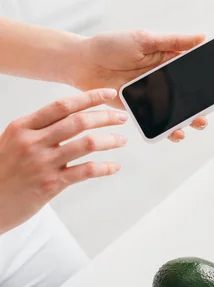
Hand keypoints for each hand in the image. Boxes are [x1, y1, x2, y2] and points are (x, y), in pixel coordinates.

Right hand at [0, 88, 126, 234]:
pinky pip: (86, 171)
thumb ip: (39, 130)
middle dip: (105, 117)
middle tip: (121, 118)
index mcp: (23, 127)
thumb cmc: (3, 172)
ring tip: (121, 140)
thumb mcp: (14, 142)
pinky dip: (105, 167)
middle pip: (78, 122)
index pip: (62, 106)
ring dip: (110, 140)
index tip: (108, 94)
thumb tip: (70, 118)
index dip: (89, 98)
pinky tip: (115, 166)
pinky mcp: (51, 184)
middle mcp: (33, 142)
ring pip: (86, 144)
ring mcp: (43, 163)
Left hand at [74, 30, 213, 141]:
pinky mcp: (144, 111)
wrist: (82, 64)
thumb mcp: (144, 38)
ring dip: (194, 119)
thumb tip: (202, 38)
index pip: (199, 71)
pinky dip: (171, 130)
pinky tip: (178, 133)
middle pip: (196, 95)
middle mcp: (167, 80)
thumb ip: (174, 41)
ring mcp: (157, 97)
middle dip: (213, 104)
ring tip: (200, 121)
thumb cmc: (111, 46)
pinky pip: (162, 123)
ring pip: (182, 112)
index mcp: (171, 60)